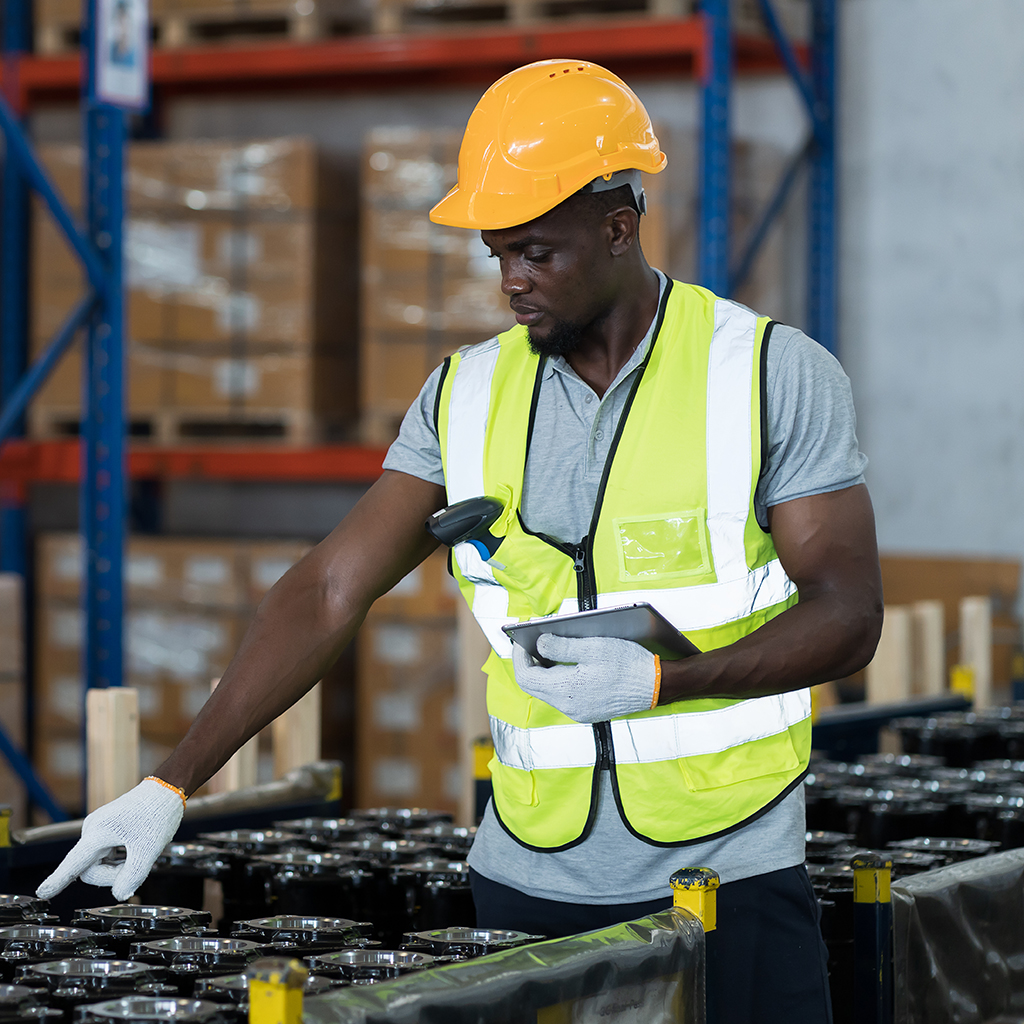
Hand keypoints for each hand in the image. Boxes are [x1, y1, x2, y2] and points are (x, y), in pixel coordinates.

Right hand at [36, 778, 184, 900]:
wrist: (166, 790)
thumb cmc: (157, 814)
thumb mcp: (149, 849)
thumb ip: (133, 876)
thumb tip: (120, 895)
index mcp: (98, 833)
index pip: (73, 863)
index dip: (57, 881)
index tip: (42, 892)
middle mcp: (92, 830)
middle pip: (91, 869)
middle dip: (113, 874)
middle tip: (139, 864)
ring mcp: (98, 829)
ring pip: (99, 863)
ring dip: (118, 866)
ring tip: (139, 850)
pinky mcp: (106, 830)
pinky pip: (106, 854)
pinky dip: (120, 858)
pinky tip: (134, 848)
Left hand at [511, 633, 658, 723]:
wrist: (656, 685)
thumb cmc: (627, 664)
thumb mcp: (592, 647)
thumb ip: (561, 647)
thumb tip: (539, 644)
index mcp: (566, 690)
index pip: (526, 677)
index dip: (519, 657)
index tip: (520, 641)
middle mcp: (569, 706)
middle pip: (534, 686)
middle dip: (529, 663)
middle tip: (531, 643)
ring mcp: (578, 712)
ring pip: (548, 691)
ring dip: (543, 671)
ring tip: (549, 650)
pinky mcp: (588, 711)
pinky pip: (563, 696)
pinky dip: (558, 679)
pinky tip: (566, 665)